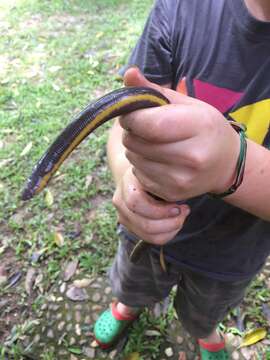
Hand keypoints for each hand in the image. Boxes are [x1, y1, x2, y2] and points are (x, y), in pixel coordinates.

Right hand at [112, 167, 189, 244]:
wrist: (137, 174)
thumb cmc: (154, 170)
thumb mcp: (159, 169)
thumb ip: (168, 179)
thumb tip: (185, 189)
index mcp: (126, 184)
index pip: (137, 204)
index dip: (161, 210)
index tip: (181, 204)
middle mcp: (120, 201)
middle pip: (145, 225)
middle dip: (170, 222)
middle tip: (185, 210)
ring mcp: (123, 216)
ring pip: (148, 235)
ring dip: (171, 229)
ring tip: (181, 216)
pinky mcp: (130, 226)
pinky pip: (150, 238)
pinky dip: (167, 234)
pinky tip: (175, 222)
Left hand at [119, 68, 239, 201]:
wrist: (225, 164)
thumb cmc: (204, 128)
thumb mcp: (186, 104)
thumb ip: (154, 90)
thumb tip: (128, 73)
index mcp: (198, 127)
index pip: (149, 124)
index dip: (131, 117)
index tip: (131, 114)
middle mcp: (192, 157)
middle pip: (137, 143)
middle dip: (132, 132)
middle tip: (144, 128)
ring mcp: (182, 179)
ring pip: (135, 160)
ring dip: (135, 149)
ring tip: (152, 143)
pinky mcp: (172, 193)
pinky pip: (140, 175)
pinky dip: (142, 165)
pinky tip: (157, 160)